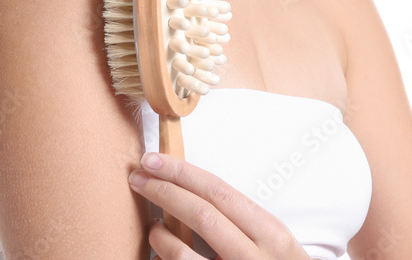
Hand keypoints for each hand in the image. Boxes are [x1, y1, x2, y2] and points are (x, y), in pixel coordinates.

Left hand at [128, 151, 312, 259]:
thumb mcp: (273, 242)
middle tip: (137, 178)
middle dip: (163, 191)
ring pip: (183, 255)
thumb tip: (191, 190)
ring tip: (153, 228)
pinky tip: (161, 255)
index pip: (219, 191)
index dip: (182, 172)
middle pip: (200, 214)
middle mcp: (254, 257)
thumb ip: (240, 220)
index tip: (154, 160)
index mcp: (270, 232)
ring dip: (159, 236)